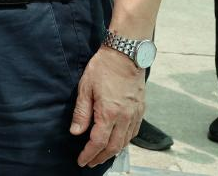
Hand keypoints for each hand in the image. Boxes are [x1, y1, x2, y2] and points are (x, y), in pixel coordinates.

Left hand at [69, 47, 144, 167]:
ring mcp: (135, 115)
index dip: (89, 154)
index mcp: (109, 113)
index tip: (81, 161)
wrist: (125, 55)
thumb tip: (76, 132)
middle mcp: (125, 117)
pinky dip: (124, 142)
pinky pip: (133, 133)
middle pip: (113, 146)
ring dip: (113, 152)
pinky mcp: (141, 110)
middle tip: (90, 162)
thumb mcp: (85, 88)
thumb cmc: (103, 68)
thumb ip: (81, 112)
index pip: (98, 142)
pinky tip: (117, 142)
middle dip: (100, 157)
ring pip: (125, 142)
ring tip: (101, 156)